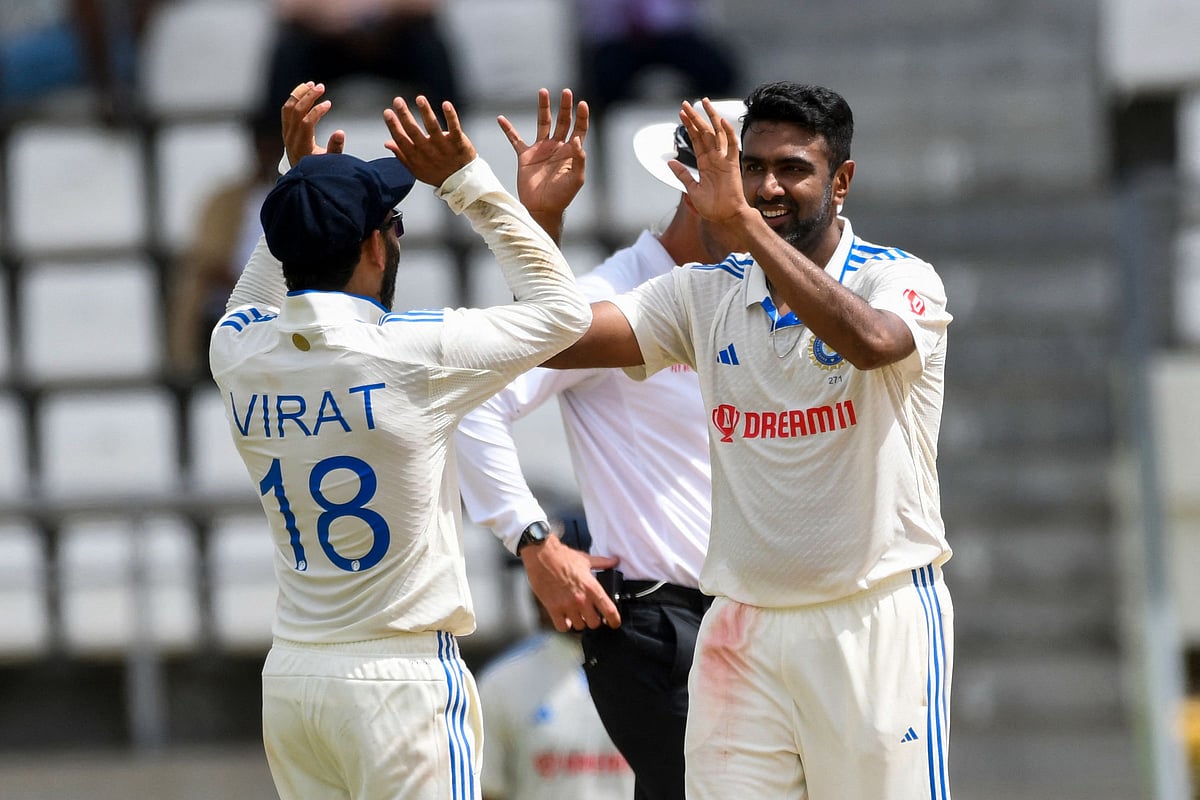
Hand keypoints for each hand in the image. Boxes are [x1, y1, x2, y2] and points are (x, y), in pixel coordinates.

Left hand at [281, 82, 345, 166]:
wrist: (303, 178)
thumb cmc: (319, 169)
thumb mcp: (331, 162)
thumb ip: (335, 148)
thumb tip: (340, 132)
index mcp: (301, 147)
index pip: (306, 123)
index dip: (317, 111)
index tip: (329, 103)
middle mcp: (290, 139)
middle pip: (296, 112)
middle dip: (309, 97)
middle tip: (321, 87)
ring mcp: (286, 134)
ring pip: (289, 108)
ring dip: (300, 94)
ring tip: (311, 84)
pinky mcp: (286, 130)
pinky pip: (286, 111)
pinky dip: (294, 99)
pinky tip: (304, 91)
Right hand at [383, 96, 477, 185]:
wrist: (462, 183)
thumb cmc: (436, 173)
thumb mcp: (416, 169)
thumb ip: (402, 155)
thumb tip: (387, 143)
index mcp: (416, 157)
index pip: (401, 140)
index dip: (393, 126)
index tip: (387, 112)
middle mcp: (428, 151)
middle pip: (414, 131)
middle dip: (405, 115)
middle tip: (398, 100)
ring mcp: (444, 147)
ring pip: (433, 127)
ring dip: (426, 112)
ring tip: (420, 99)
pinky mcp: (458, 142)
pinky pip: (454, 128)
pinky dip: (451, 116)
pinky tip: (446, 104)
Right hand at [502, 88, 587, 220]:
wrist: (542, 208)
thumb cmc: (562, 196)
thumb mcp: (576, 179)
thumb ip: (579, 160)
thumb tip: (578, 141)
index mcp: (571, 152)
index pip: (579, 129)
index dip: (581, 116)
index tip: (582, 103)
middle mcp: (557, 146)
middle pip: (563, 121)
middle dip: (565, 106)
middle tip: (566, 91)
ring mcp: (541, 149)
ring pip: (543, 122)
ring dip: (543, 107)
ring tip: (543, 91)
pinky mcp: (526, 156)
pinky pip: (515, 139)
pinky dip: (508, 129)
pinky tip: (501, 118)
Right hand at [520, 535, 620, 631]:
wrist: (541, 554)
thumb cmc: (562, 556)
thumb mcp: (585, 559)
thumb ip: (602, 563)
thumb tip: (614, 561)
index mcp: (592, 587)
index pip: (609, 610)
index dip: (614, 620)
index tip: (614, 623)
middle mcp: (581, 599)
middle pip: (594, 623)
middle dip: (594, 620)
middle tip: (590, 614)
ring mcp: (566, 605)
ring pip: (579, 626)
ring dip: (579, 621)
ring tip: (576, 614)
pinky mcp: (553, 608)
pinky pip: (562, 627)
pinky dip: (565, 625)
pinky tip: (565, 618)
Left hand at [669, 98, 751, 227]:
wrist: (727, 217)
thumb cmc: (713, 207)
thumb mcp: (692, 190)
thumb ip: (683, 175)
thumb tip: (670, 162)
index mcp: (705, 163)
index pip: (696, 140)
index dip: (689, 126)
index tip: (681, 114)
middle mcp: (714, 158)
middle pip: (704, 132)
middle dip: (695, 118)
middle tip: (685, 104)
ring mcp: (724, 160)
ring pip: (717, 133)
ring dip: (710, 118)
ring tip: (704, 102)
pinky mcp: (732, 164)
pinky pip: (731, 145)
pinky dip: (727, 133)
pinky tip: (720, 121)